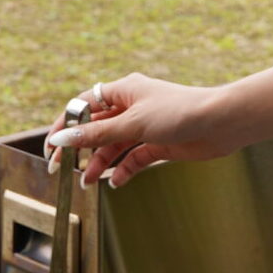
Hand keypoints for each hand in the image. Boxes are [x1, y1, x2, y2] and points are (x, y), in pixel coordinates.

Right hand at [43, 73, 243, 189]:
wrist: (222, 123)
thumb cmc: (179, 112)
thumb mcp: (132, 123)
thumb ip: (96, 134)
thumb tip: (61, 140)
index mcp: (124, 91)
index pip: (84, 105)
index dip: (66, 124)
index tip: (50, 146)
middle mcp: (132, 107)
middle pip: (96, 127)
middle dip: (79, 148)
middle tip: (60, 170)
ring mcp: (146, 126)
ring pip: (113, 145)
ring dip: (99, 163)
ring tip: (88, 182)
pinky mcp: (159, 144)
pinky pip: (133, 158)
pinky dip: (123, 170)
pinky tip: (115, 182)